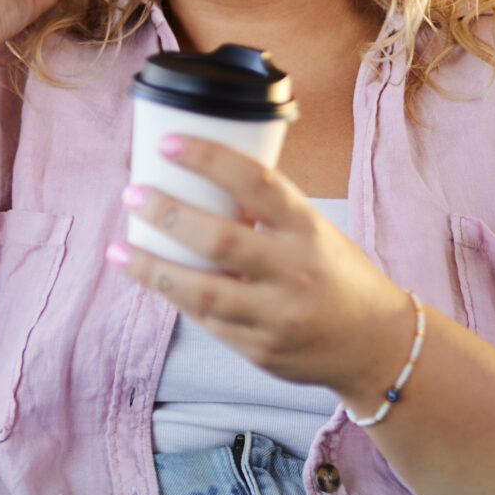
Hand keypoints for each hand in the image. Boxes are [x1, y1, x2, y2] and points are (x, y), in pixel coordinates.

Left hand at [106, 135, 411, 409]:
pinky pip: (207, 321)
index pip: (256, 182)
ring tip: (118, 250)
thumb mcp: (314, 232)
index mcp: (309, 229)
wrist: (375, 344)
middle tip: (134, 194)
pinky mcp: (260, 350)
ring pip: (203, 291)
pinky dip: (176, 297)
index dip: (208, 158)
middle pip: (220, 239)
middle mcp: (295, 272)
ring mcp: (277, 316)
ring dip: (152, 269)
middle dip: (167, 214)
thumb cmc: (335, 275)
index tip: (167, 144)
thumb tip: (198, 181)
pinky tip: (152, 279)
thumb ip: (267, 214)